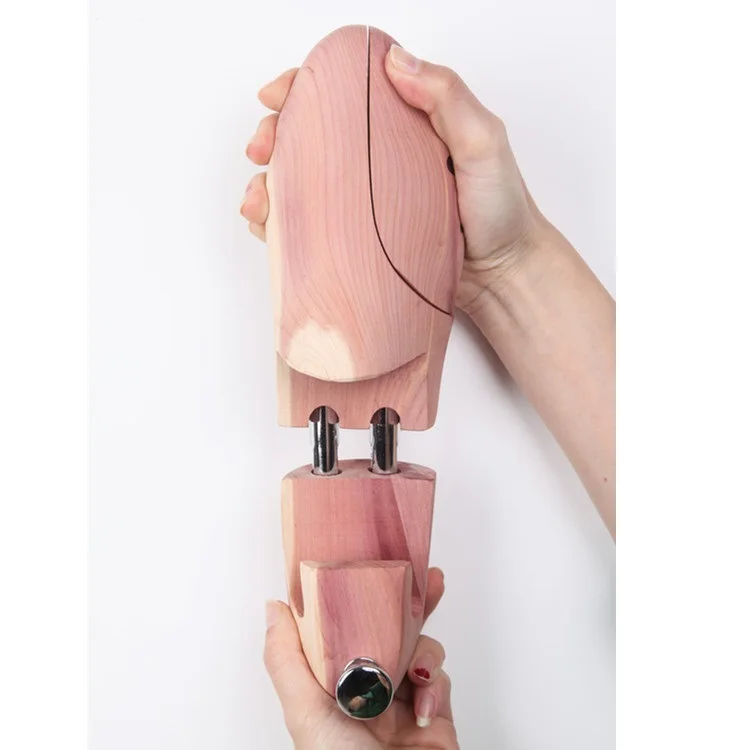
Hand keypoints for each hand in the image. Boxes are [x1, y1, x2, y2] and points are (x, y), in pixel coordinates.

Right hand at [241, 44, 544, 312]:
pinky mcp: (359, 239)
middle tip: (260, 150)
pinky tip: (269, 229)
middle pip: (309, 137)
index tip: (277, 95)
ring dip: (268, 185)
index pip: (343, 94)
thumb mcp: (484, 142)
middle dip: (272, 137)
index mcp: (402, 125)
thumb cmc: (501, 211)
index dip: (303, 88)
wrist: (502, 276)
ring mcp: (365, 201)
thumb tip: (394, 60)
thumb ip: (447, 97)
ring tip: (258, 201)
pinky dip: (281, 225)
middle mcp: (377, 160)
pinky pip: (311, 228)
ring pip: (301, 183)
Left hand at [263, 568, 457, 749]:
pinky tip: (425, 706)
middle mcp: (365, 688)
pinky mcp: (434, 713)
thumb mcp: (304, 711)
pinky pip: (440, 679)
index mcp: (330, 683)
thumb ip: (286, 659)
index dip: (357, 596)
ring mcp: (400, 700)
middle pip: (388, 630)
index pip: (343, 626)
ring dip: (422, 651)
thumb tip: (273, 609)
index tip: (369, 566)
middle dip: (409, 604)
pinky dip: (436, 685)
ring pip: (419, 648)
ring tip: (414, 671)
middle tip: (424, 579)